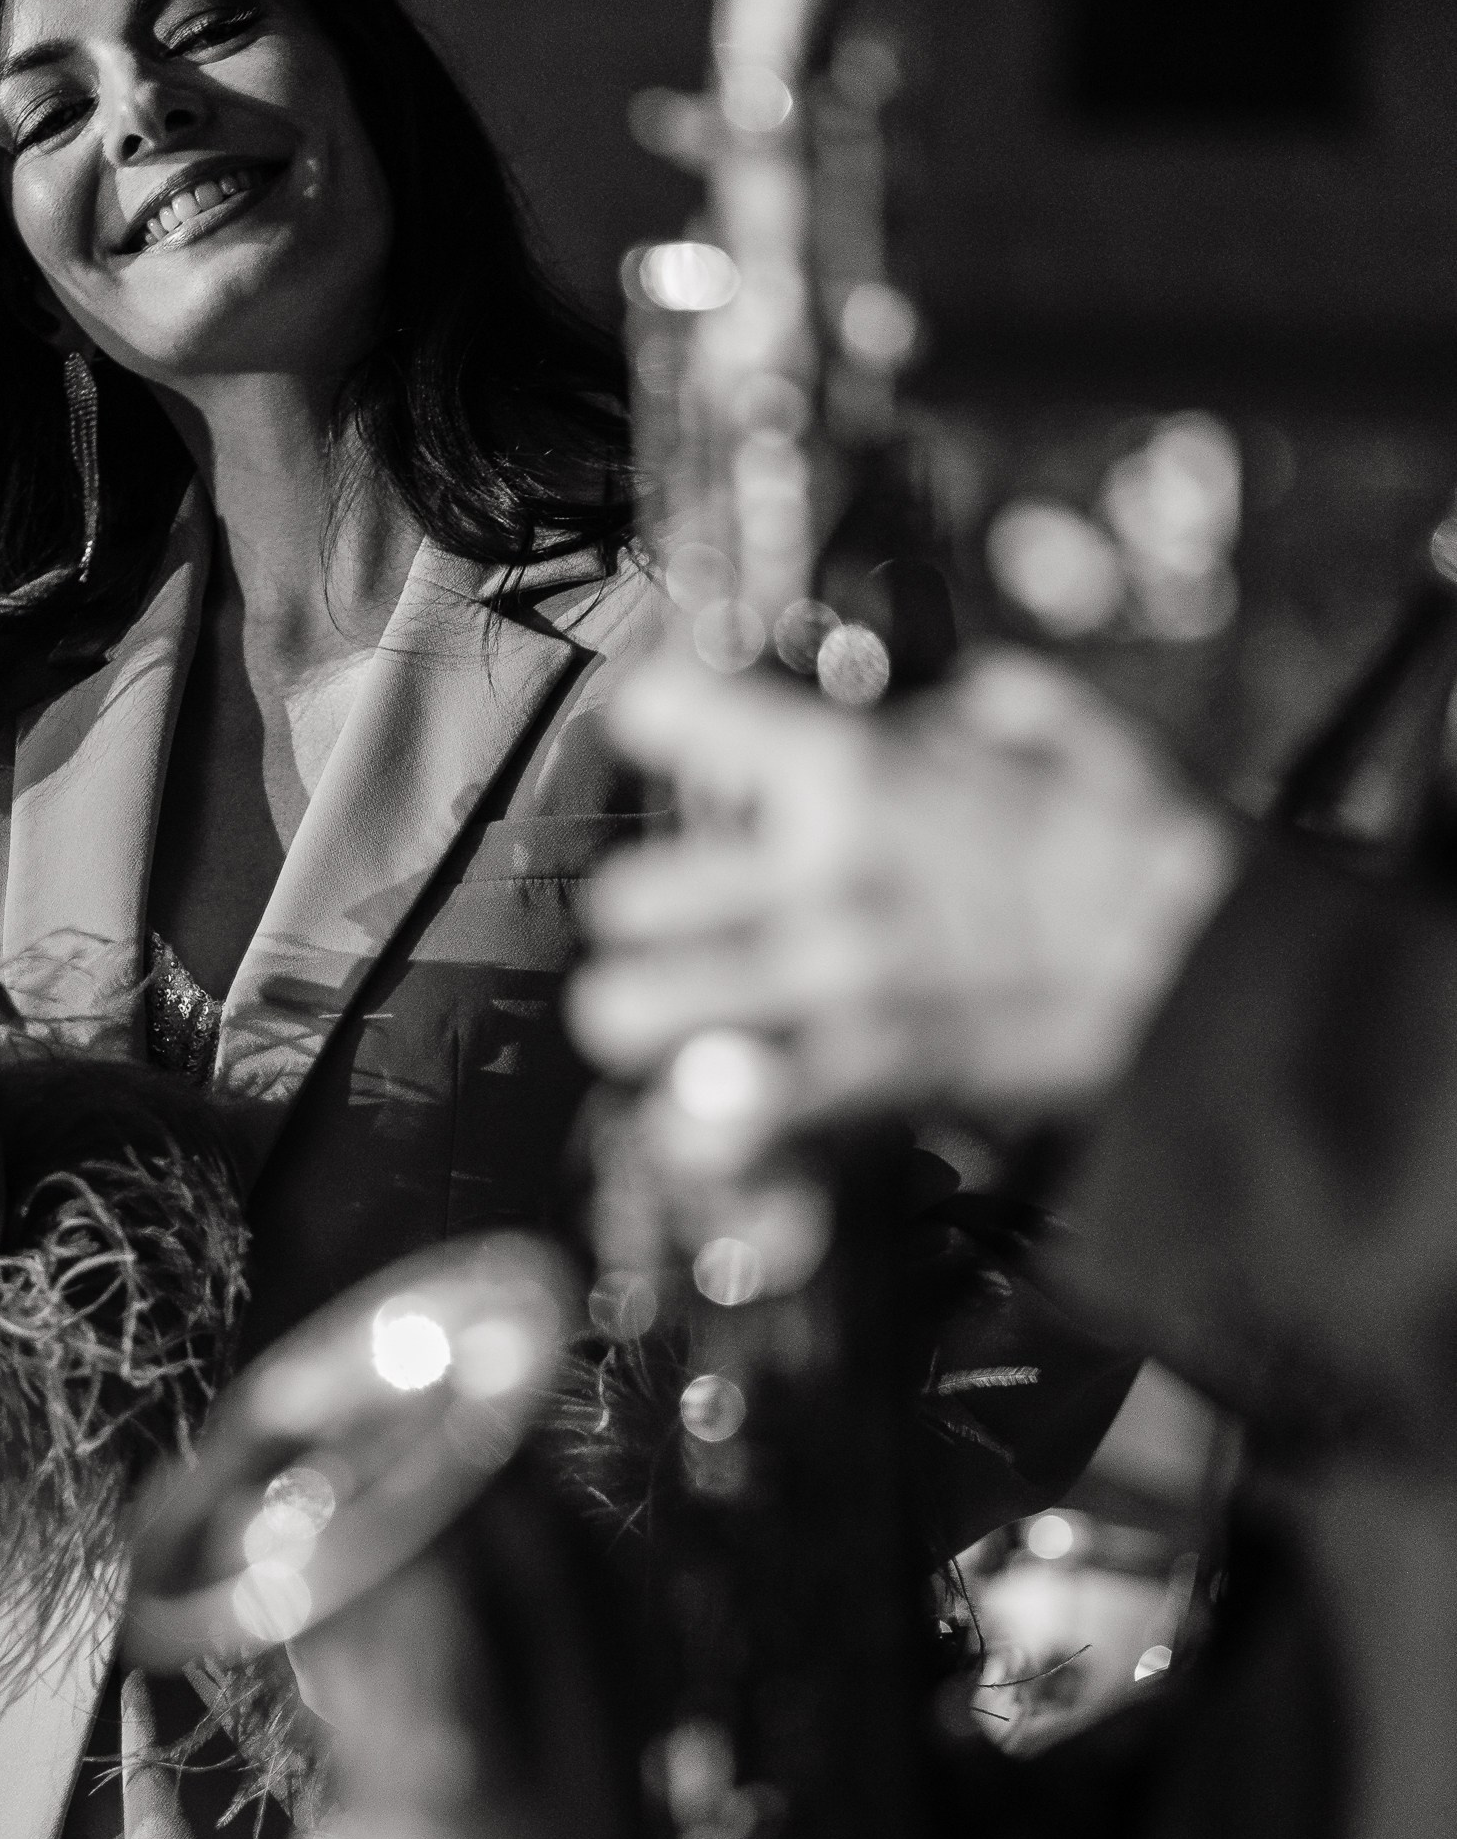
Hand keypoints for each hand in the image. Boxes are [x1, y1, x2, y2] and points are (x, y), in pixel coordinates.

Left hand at [569, 651, 1240, 1180]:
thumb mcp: (1062, 731)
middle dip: (649, 917)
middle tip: (680, 927)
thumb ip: (970, 712)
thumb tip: (925, 714)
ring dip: (648, 1021)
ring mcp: (827, 984)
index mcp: (856, 774)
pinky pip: (721, 1116)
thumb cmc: (1148, 856)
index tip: (665, 739)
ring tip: (672, 1027)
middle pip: (628, 897)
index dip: (658, 724)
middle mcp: (815, 873)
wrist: (1209, 978)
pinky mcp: (858, 1082)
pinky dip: (704, 1126)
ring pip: (633, 1010)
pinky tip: (711, 1121)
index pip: (674, 713)